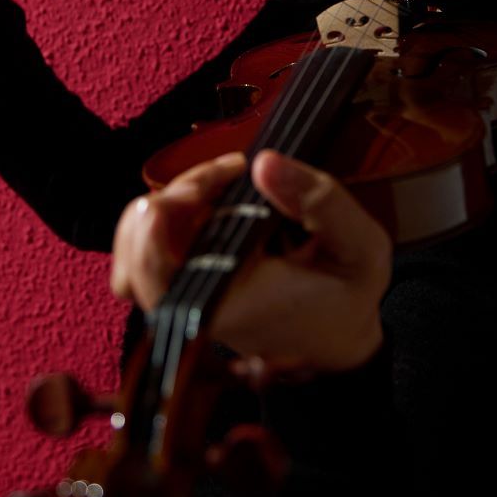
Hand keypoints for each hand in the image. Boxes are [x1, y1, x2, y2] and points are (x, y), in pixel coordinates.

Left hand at [110, 151, 391, 376]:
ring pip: (136, 246)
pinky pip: (154, 243)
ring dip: (169, 201)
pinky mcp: (191, 275)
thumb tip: (265, 163)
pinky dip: (173, 210)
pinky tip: (213, 192)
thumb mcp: (360, 247)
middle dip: (171, 200)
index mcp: (229, 305)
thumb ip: (322, 202)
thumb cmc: (348, 296)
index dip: (151, 234)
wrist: (341, 333)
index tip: (190, 193)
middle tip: (221, 175)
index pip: (155, 281)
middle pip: (136, 253)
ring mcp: (189, 289)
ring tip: (218, 180)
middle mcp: (198, 302)